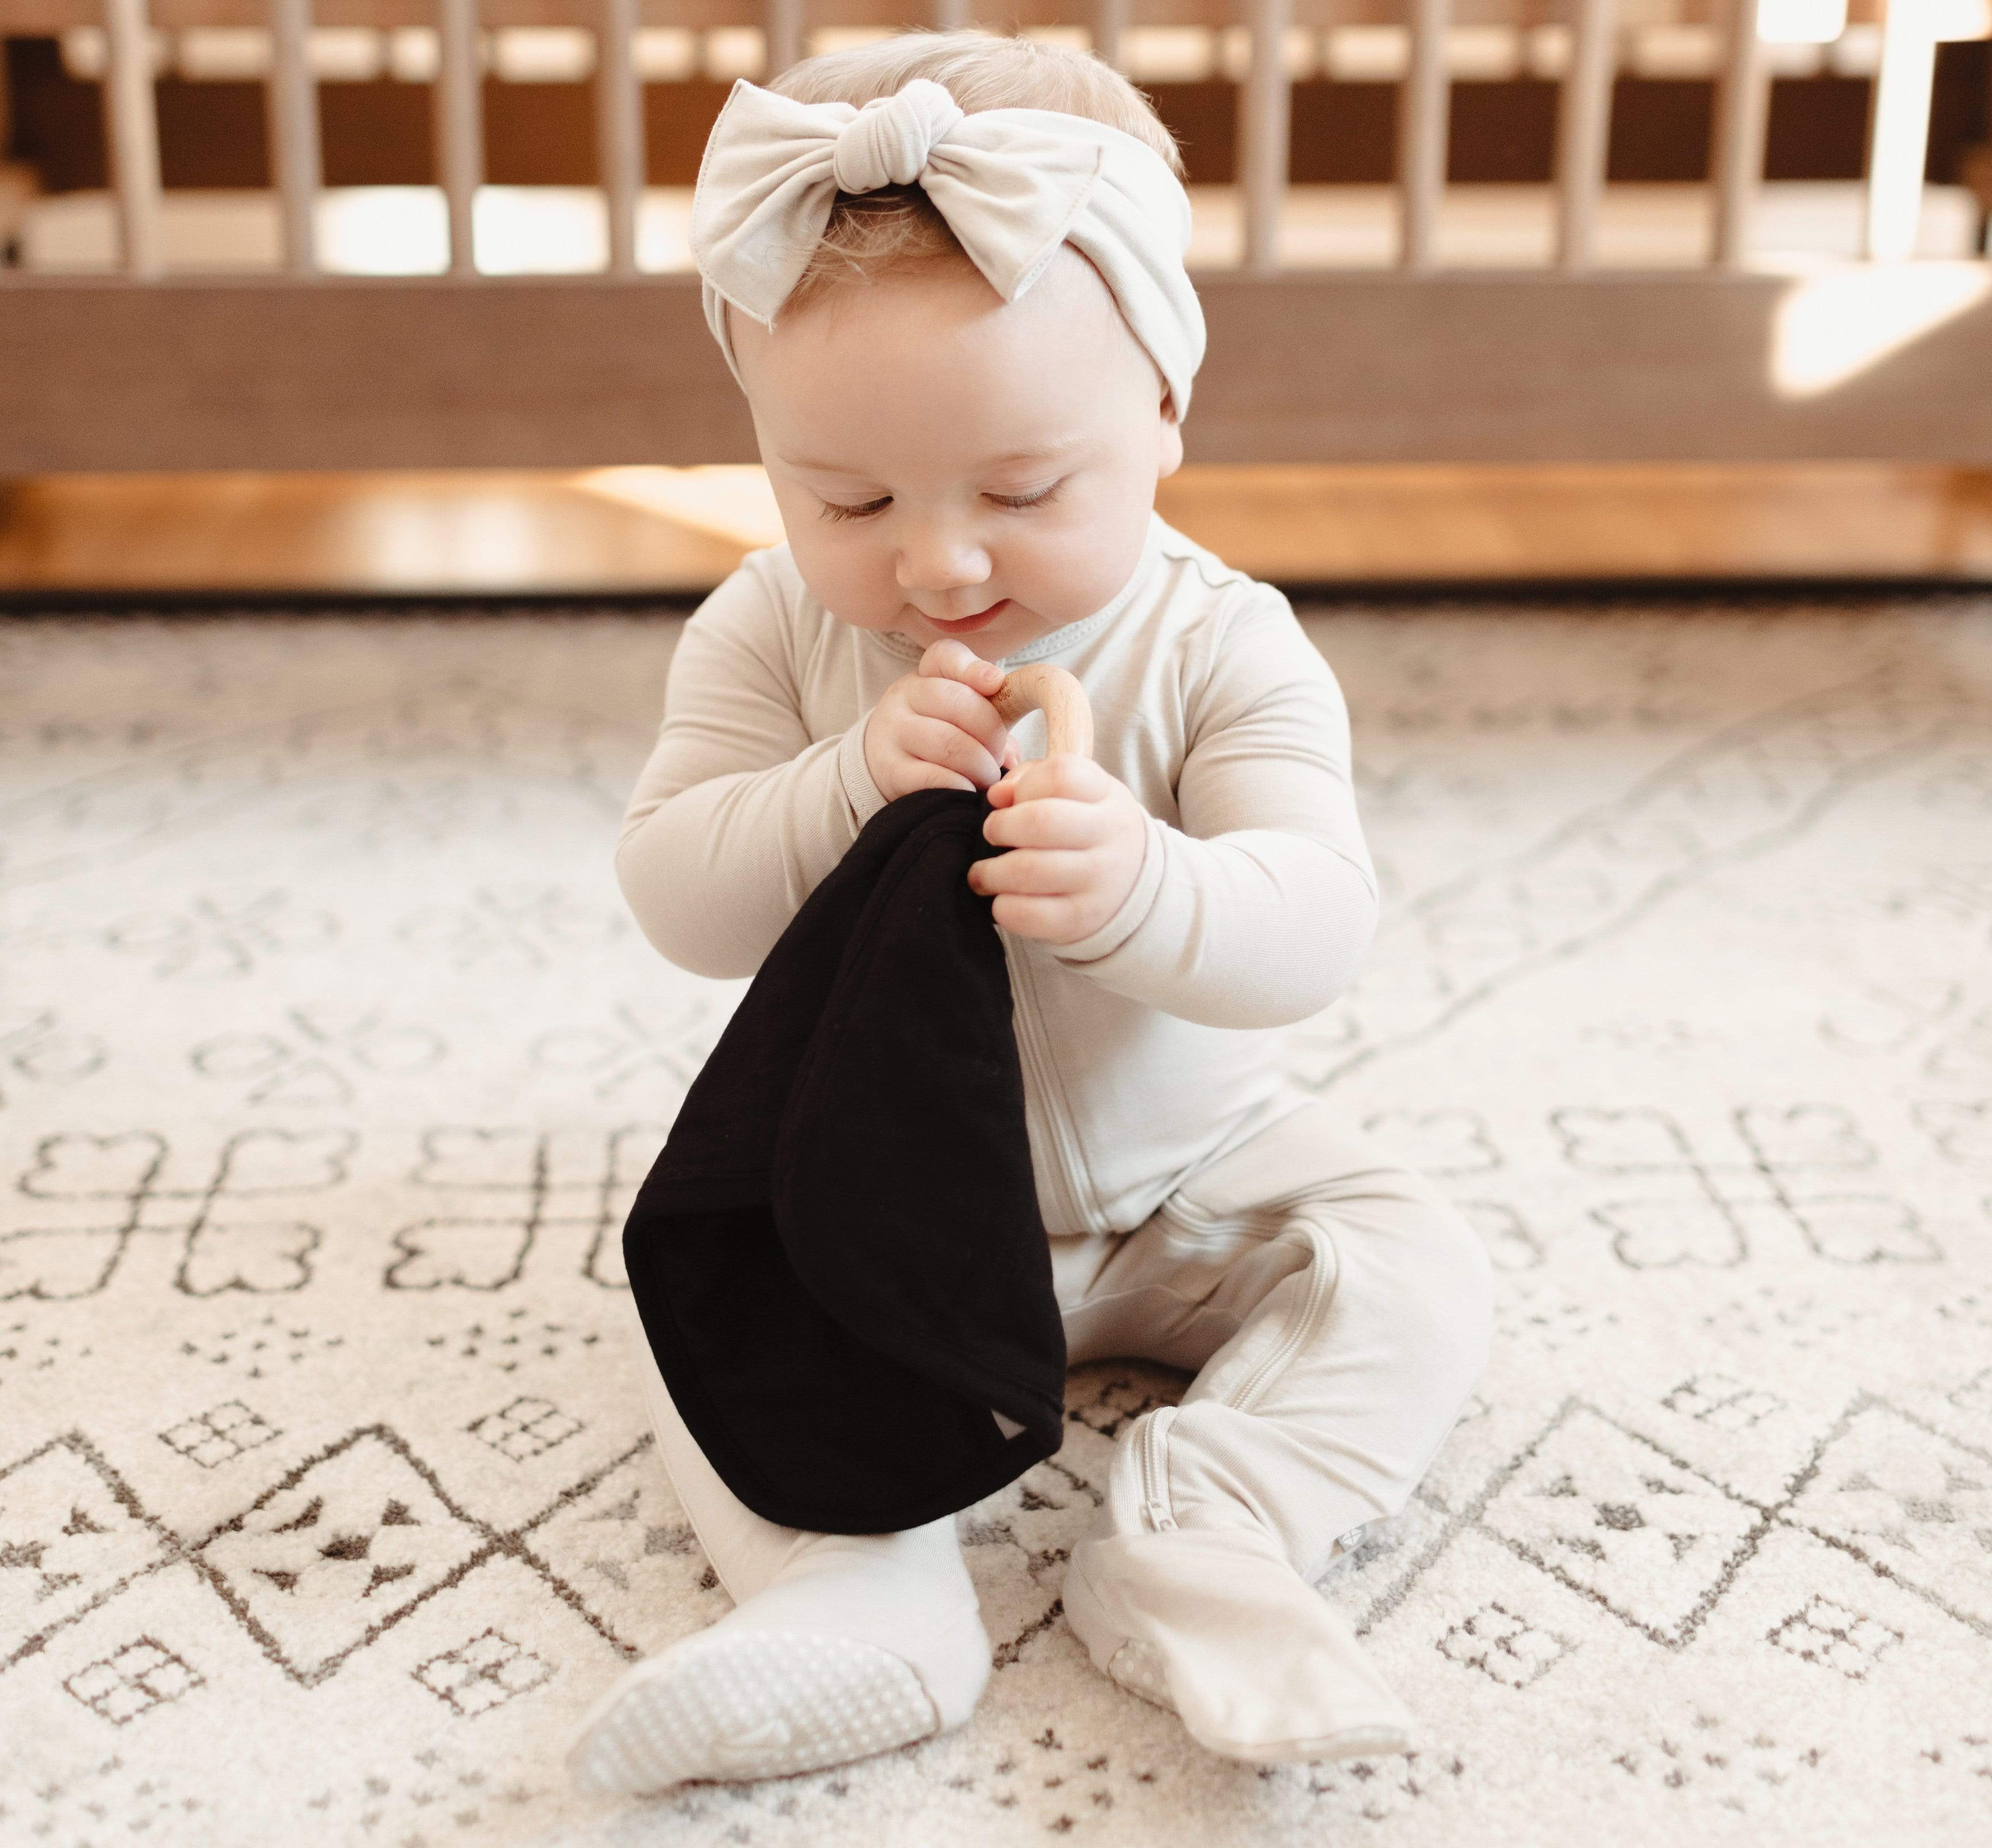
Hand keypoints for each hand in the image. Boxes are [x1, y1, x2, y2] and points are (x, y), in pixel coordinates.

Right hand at [864, 639, 1022, 802]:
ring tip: (987, 776)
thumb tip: (1013, 757)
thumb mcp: (960, 714)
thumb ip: (992, 722)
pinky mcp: (891, 769)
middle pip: (956, 702)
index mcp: (926, 673)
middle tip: (999, 754)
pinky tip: (968, 790)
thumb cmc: (938, 733)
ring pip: (948, 743)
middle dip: (991, 732)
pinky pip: (932, 776)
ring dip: (980, 764)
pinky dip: (960, 785)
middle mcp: (905, 696)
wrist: (882, 761)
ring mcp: (893, 732)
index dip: (973, 669)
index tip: (995, 682)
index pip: (945, 656)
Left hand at [970, 755, 1147, 945]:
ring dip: (990, 872)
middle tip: (991, 835)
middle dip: (999, 827)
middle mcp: (1107, 835)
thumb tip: (997, 795)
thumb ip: (1032, 779)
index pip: (1061, 776)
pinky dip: (1004, 907)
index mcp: (1105, 795)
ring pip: (1029, 870)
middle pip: (1041, 821)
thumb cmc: (1086, 827)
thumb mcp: (1074, 792)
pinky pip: (1030, 914)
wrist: (1133, 883)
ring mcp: (1098, 880)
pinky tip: (1001, 900)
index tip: (1009, 802)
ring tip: (982, 873)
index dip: (1023, 787)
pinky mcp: (1081, 918)